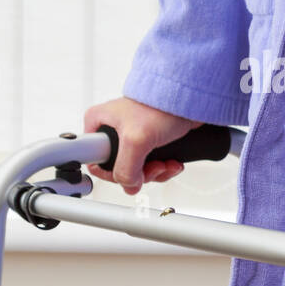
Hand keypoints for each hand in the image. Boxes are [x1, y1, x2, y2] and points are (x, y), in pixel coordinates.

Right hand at [83, 97, 200, 194]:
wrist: (190, 100)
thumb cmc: (161, 105)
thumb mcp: (136, 140)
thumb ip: (126, 169)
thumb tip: (129, 185)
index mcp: (98, 123)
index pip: (94, 162)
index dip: (112, 173)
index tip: (129, 172)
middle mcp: (112, 129)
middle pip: (119, 169)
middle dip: (140, 174)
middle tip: (153, 167)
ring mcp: (131, 136)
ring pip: (136, 170)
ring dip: (155, 172)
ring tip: (166, 163)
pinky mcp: (148, 141)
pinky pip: (151, 165)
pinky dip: (163, 168)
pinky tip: (172, 162)